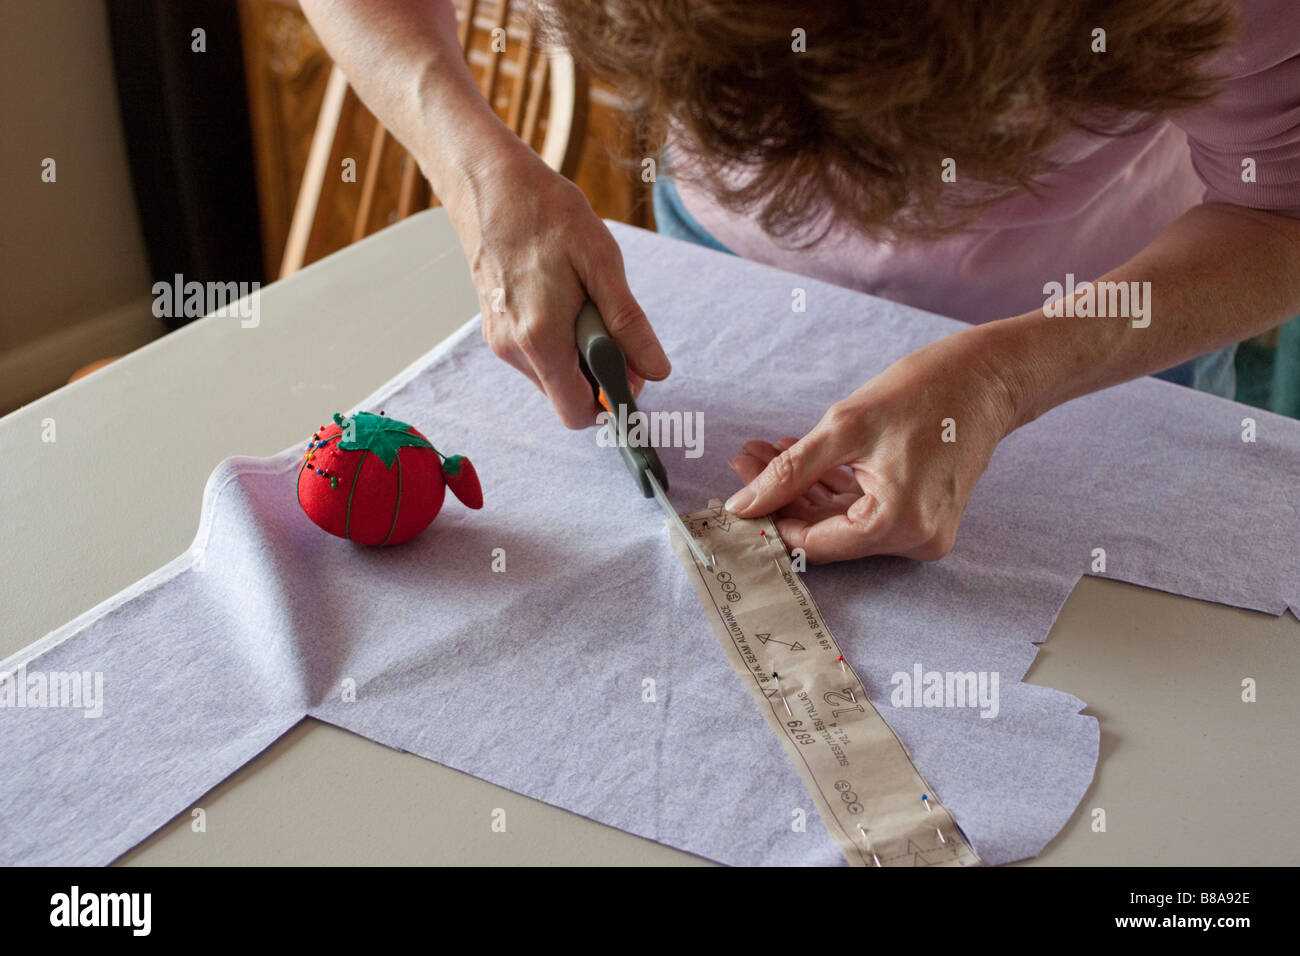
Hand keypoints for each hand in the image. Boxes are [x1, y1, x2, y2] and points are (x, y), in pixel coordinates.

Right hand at [445, 139, 669, 427]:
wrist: (490, 186)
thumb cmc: (547, 215)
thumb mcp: (602, 263)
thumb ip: (628, 324)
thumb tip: (656, 370)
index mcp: (541, 338)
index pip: (578, 412)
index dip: (612, 400)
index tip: (632, 369)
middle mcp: (515, 349)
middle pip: (567, 397)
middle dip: (599, 375)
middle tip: (614, 326)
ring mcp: (501, 341)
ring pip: (554, 378)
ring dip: (580, 356)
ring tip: (585, 303)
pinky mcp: (497, 329)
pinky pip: (539, 357)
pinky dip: (561, 342)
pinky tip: (565, 301)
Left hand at [724, 330, 1026, 562]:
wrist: (989, 376)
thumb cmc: (925, 392)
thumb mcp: (844, 427)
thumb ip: (789, 471)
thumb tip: (743, 504)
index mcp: (898, 525)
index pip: (813, 542)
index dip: (770, 520)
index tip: (734, 494)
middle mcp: (914, 540)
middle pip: (826, 532)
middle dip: (781, 497)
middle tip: (744, 461)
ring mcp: (921, 531)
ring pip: (841, 520)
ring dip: (801, 488)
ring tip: (762, 453)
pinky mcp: (921, 515)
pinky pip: (864, 509)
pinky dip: (831, 486)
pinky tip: (798, 457)